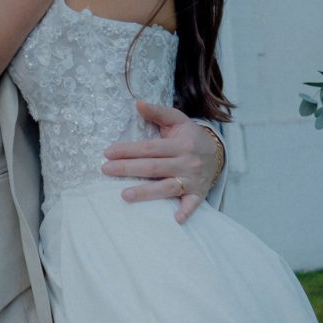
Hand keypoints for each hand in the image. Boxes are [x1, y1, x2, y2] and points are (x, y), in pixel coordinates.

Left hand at [102, 102, 223, 224]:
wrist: (217, 153)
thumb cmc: (190, 137)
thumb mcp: (177, 120)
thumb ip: (158, 112)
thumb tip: (138, 104)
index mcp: (180, 143)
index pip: (149, 148)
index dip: (128, 150)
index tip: (107, 152)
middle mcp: (187, 162)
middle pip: (153, 167)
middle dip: (128, 169)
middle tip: (106, 170)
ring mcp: (193, 180)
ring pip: (167, 188)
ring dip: (146, 193)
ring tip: (124, 195)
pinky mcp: (198, 194)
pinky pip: (192, 204)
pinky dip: (185, 211)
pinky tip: (175, 219)